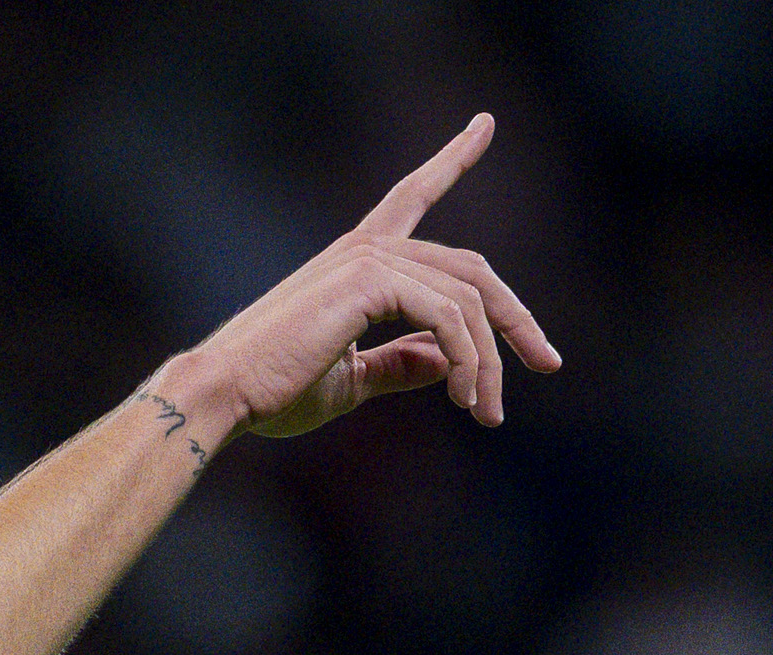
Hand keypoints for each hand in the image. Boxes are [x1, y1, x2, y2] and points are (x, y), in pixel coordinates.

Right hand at [156, 114, 559, 446]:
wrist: (223, 395)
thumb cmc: (273, 391)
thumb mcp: (352, 379)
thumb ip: (402, 364)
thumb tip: (450, 364)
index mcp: (359, 261)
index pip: (414, 196)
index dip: (453, 159)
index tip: (484, 124)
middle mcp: (368, 248)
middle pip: (471, 271)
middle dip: (515, 319)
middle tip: (548, 363)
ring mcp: (370, 259)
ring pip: (467, 301)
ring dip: (489, 360)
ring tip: (489, 412)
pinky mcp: (371, 281)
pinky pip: (448, 317)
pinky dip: (468, 358)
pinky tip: (464, 397)